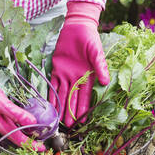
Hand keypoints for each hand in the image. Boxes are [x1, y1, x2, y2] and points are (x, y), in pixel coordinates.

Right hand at [0, 56, 45, 150]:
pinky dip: (16, 122)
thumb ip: (17, 114)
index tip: (43, 148)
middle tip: (41, 142)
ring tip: (35, 132)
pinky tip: (20, 118)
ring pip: (11, 129)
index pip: (19, 140)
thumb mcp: (1, 103)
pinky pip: (7, 121)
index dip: (31, 145)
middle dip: (29, 141)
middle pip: (15, 137)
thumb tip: (33, 123)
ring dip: (23, 132)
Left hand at [49, 2, 109, 126]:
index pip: (85, 96)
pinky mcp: (56, 69)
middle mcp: (77, 79)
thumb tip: (105, 82)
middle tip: (68, 126)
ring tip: (58, 120)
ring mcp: (66, 75)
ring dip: (61, 107)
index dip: (83, 109)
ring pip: (62, 94)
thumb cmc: (90, 39)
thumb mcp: (97, 53)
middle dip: (70, 112)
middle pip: (73, 99)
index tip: (82, 121)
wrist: (77, 28)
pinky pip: (53, 84)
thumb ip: (101, 67)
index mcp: (88, 77)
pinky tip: (49, 104)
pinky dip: (51, 94)